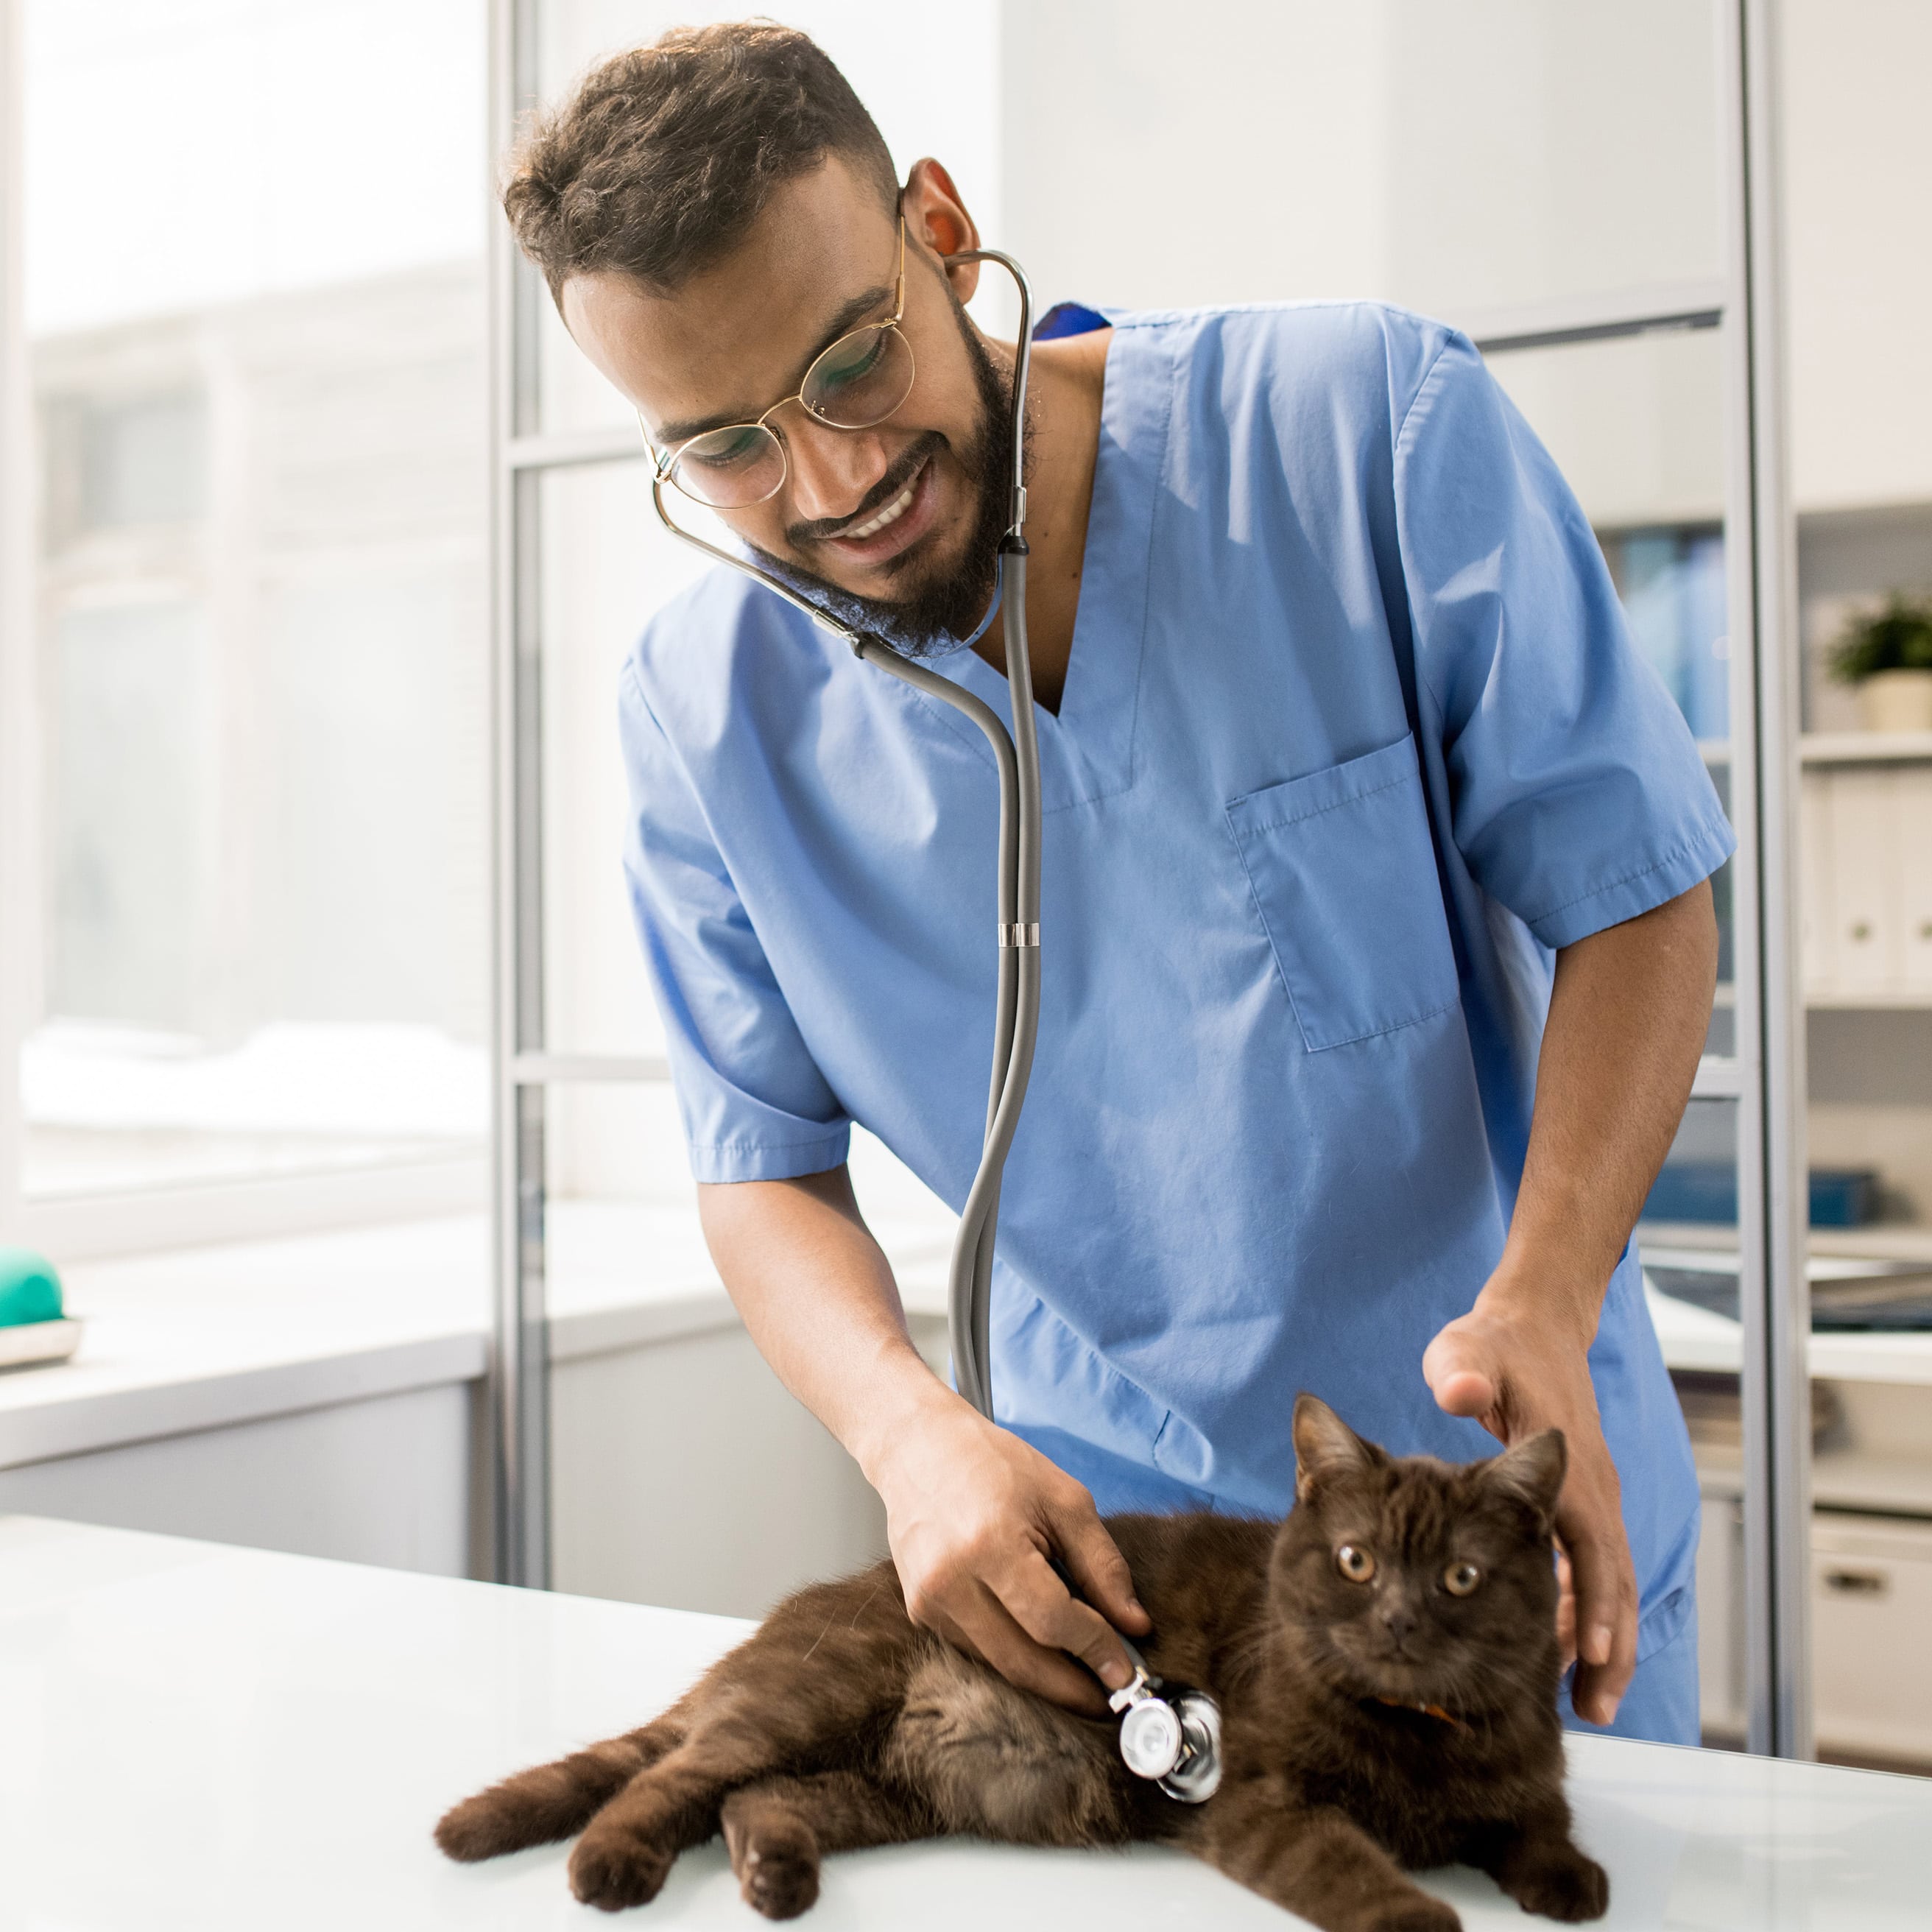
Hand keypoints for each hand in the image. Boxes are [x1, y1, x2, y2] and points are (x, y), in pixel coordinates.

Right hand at [866, 1387, 1152, 1713]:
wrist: (919, 1447)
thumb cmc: (994, 1464)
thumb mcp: (1064, 1500)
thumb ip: (1102, 1565)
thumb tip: (1134, 1626)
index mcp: (991, 1543)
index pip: (1053, 1620)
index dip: (1095, 1649)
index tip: (1127, 1672)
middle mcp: (951, 1580)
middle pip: (1022, 1660)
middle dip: (1072, 1689)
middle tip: (1110, 1700)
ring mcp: (929, 1601)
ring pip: (998, 1664)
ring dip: (1045, 1681)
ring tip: (1084, 1682)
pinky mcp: (920, 1611)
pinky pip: (977, 1651)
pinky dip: (1014, 1658)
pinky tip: (1042, 1654)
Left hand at [1422, 1285, 1635, 1726]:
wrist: (1534, 1324)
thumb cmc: (1495, 1344)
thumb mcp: (1468, 1350)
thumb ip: (1463, 1371)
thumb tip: (1459, 1391)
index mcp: (1567, 1465)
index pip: (1587, 1545)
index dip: (1588, 1601)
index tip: (1585, 1658)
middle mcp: (1591, 1488)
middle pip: (1610, 1580)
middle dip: (1608, 1647)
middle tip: (1593, 1711)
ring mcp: (1593, 1496)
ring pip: (1608, 1582)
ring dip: (1602, 1640)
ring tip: (1588, 1704)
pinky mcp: (1582, 1500)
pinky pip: (1592, 1568)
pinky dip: (1587, 1611)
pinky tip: (1566, 1650)